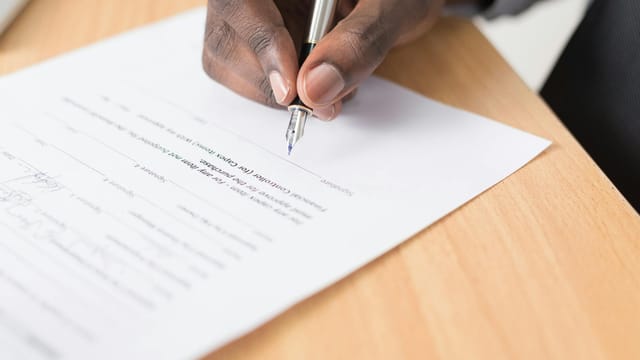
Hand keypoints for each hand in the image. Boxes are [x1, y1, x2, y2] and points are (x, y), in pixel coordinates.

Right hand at [203, 0, 444, 119]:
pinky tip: (318, 84)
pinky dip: (283, 95)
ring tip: (330, 88)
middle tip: (322, 102)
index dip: (260, 45)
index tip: (292, 90)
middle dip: (271, 81)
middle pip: (224, 38)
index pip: (238, 3)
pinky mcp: (253, 40)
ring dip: (277, 93)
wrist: (400, 1)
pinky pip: (247, 75)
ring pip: (227, 62)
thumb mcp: (392, 7)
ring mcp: (249, 14)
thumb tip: (316, 89)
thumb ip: (359, 42)